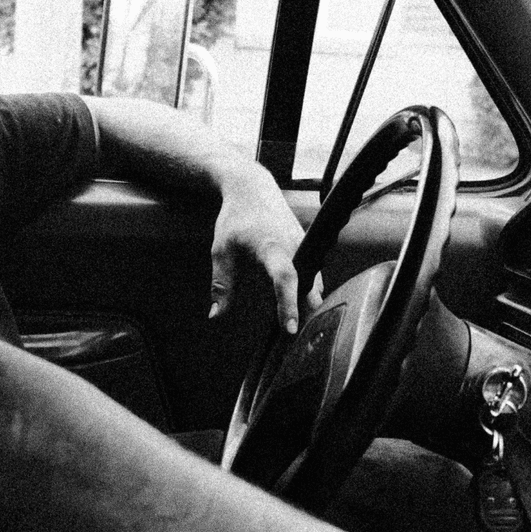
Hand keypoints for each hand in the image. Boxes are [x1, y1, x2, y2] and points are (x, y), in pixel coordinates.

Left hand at [208, 160, 321, 332]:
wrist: (252, 188)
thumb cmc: (235, 219)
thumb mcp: (221, 251)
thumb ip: (221, 285)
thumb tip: (215, 316)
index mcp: (272, 247)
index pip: (285, 278)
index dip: (288, 304)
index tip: (288, 328)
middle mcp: (295, 246)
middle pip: (308, 286)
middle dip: (306, 313)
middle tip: (297, 343)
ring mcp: (305, 245)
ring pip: (315, 282)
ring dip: (309, 304)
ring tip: (301, 331)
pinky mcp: (308, 246)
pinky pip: (314, 273)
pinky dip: (310, 291)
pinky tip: (303, 308)